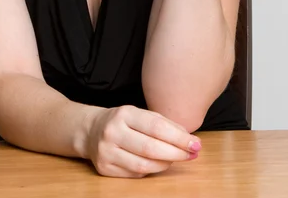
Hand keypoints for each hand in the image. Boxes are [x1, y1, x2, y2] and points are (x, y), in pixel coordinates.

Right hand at [86, 105, 200, 177]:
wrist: (91, 130)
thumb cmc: (123, 121)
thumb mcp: (140, 114)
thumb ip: (163, 124)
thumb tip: (188, 138)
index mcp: (124, 114)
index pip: (156, 127)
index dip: (178, 138)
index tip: (196, 143)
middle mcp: (113, 132)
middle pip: (151, 148)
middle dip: (176, 153)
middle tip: (192, 154)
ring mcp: (107, 151)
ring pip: (143, 165)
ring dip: (166, 164)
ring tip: (176, 158)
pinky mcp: (105, 168)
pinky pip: (135, 174)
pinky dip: (151, 170)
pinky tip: (158, 164)